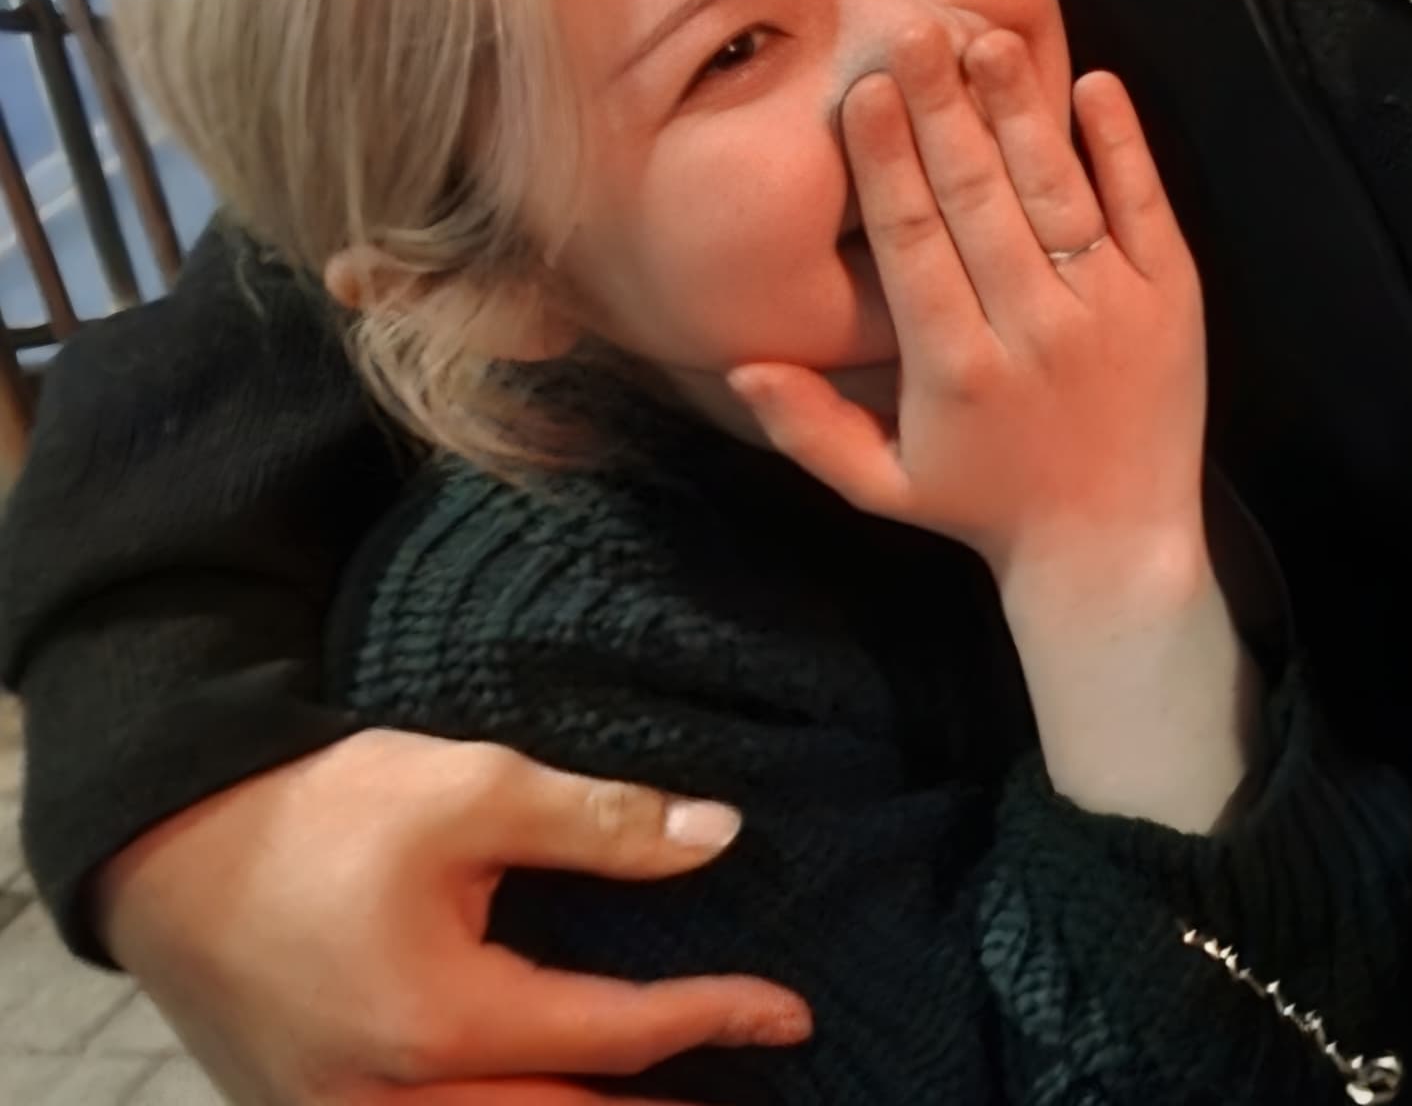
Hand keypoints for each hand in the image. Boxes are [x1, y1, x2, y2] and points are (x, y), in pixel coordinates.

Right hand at [93, 728, 807, 1103]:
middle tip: (748, 1093)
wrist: (170, 845)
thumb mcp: (474, 788)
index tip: (791, 1013)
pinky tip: (556, 1097)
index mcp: (441, 1024)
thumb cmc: (320, 813)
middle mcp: (390, 1103)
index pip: (615, 1037)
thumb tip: (720, 834)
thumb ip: (604, 822)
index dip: (714, 1020)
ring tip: (667, 1103)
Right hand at [726, 26, 1204, 597]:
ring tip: (987, 41)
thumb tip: (739, 360)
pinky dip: (1122, 147)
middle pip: (980, 203)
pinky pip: (1145, 209)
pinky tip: (1098, 84)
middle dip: (943, 114)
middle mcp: (1034, 331)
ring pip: (1057, 194)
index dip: (887, 166)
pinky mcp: (1170, 298)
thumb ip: (806, 426)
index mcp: (956, 371)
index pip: (913, 246)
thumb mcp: (882, 484)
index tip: (863, 94)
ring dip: (1021, 113)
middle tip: (913, 33)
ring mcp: (1109, 309)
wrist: (1114, 546)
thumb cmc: (985, 506)